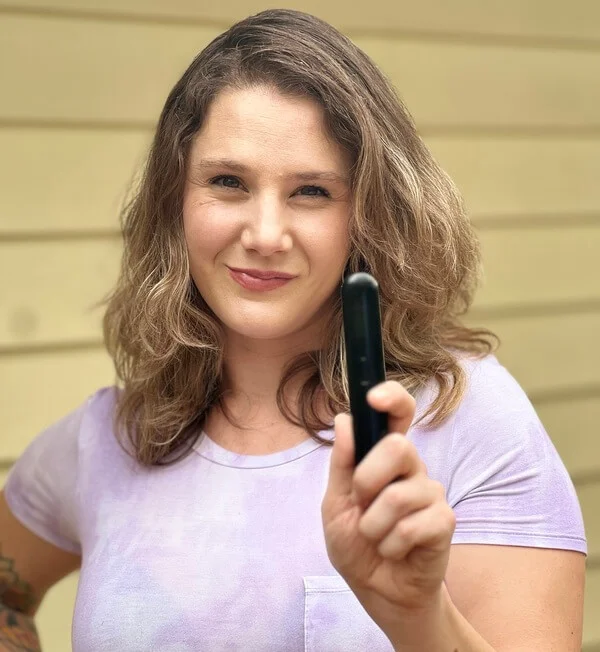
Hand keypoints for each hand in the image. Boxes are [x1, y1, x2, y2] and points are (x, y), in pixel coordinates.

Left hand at [321, 380, 455, 638]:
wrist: (377, 590)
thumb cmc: (356, 543)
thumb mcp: (336, 503)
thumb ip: (342, 463)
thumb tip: (345, 419)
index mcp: (384, 457)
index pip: (399, 414)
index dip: (391, 398)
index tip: (373, 397)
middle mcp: (412, 468)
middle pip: (398, 447)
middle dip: (367, 480)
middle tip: (362, 504)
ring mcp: (431, 493)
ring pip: (398, 496)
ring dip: (373, 526)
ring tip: (377, 537)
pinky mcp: (444, 522)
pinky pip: (411, 526)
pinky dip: (390, 546)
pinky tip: (395, 551)